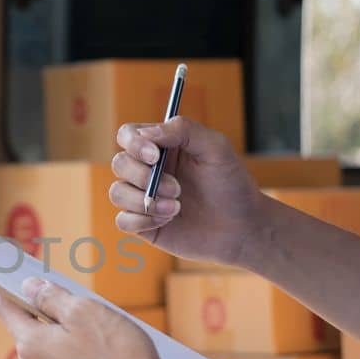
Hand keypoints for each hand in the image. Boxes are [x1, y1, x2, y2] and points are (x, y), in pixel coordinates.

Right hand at [110, 116, 266, 266]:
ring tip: (176, 208)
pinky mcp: (143, 225)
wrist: (243, 228)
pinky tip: (167, 221)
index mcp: (162, 147)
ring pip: (117, 192)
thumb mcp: (216, 148)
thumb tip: (146, 133)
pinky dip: (142, 221)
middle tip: (177, 189)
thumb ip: (184, 130)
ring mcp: (143, 198)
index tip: (155, 156)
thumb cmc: (232, 185)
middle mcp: (148, 170)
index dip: (134, 143)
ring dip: (145, 201)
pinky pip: (122, 221)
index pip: (128, 135)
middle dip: (144, 177)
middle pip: (120, 163)